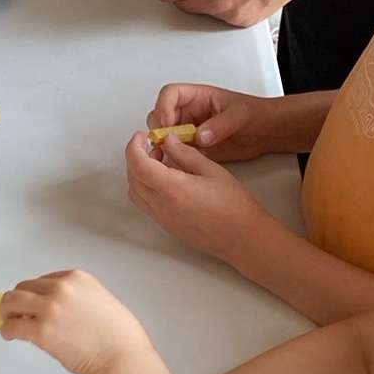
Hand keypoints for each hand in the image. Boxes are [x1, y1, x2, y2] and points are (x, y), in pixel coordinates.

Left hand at [0, 270, 150, 373]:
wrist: (122, 357)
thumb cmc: (118, 337)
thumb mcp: (100, 301)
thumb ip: (76, 299)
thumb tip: (55, 311)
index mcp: (77, 277)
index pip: (45, 280)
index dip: (37, 294)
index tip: (35, 305)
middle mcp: (61, 288)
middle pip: (24, 287)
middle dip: (18, 300)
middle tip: (15, 314)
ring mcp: (50, 308)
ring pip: (12, 301)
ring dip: (7, 311)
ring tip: (8, 322)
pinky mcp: (41, 331)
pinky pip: (12, 325)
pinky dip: (6, 330)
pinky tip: (10, 335)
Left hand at [125, 132, 270, 265]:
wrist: (241, 237)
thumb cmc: (233, 205)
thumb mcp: (212, 170)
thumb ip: (185, 154)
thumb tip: (169, 141)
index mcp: (172, 189)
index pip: (138, 165)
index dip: (134, 147)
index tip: (141, 136)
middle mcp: (162, 206)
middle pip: (132, 178)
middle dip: (136, 157)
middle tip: (152, 144)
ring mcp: (162, 219)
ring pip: (136, 192)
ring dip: (139, 173)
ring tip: (160, 161)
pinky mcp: (166, 225)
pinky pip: (146, 204)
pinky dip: (146, 187)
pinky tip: (165, 178)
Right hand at [147, 82, 287, 162]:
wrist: (266, 133)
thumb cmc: (256, 115)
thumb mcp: (240, 116)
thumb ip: (220, 125)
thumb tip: (200, 135)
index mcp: (198, 97)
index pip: (170, 94)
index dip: (164, 107)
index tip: (168, 123)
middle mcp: (190, 113)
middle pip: (159, 115)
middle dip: (159, 129)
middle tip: (168, 143)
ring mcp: (189, 130)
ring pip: (164, 136)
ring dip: (164, 146)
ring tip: (174, 154)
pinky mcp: (193, 148)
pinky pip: (176, 152)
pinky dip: (173, 158)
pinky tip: (181, 164)